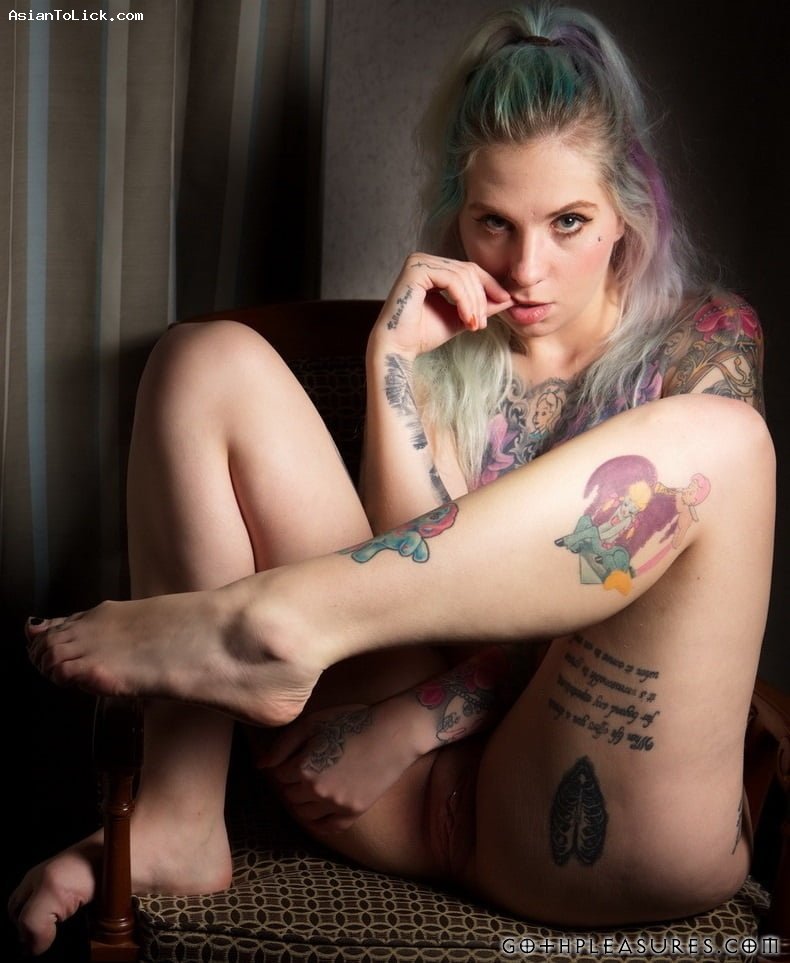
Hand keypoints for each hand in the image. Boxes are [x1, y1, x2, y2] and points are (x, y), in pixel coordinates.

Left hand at [261, 702, 417, 832]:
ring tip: (315, 784)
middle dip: (293, 783)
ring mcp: (336, 805)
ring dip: (304, 801)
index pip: (280, 775)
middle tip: (307, 768)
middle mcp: (317, 792)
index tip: (299, 755)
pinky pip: (329, 828)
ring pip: (305, 813)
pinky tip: (322, 809)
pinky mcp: (354, 812)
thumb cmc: (351, 722)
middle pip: (290, 796)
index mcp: (303, 768)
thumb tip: (261, 766)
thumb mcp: (313, 723)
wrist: (392, 733)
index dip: (287, 764)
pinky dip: (321, 821)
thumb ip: (283, 745)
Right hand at [369, 253, 512, 358]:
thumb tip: (510, 299)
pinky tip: (466, 318)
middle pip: (468, 270)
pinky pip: (451, 280)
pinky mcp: (415, 270)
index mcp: (432, 267)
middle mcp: (423, 260)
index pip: (469, 269)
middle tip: (482, 323)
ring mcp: (418, 262)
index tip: (505, 302)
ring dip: (474, 302)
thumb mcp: (461, 317)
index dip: (490, 285)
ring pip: (462, 275)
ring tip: (474, 325)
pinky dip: (464, 300)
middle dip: (482, 297)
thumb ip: (482, 306)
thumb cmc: (422, 335)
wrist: (398, 348)